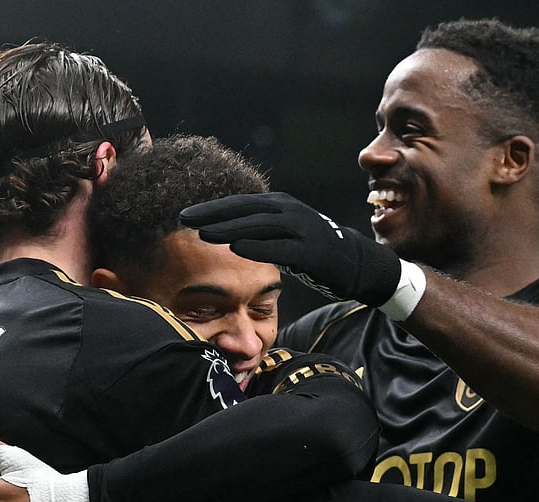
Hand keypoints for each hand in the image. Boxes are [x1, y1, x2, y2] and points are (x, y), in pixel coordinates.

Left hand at [180, 192, 401, 305]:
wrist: (354, 261)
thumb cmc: (312, 249)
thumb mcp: (284, 230)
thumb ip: (259, 227)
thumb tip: (226, 228)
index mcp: (280, 204)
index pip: (239, 202)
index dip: (212, 207)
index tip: (186, 213)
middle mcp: (289, 211)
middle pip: (245, 209)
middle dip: (213, 214)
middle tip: (185, 219)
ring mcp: (301, 229)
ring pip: (259, 226)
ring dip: (229, 228)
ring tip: (203, 234)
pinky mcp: (310, 251)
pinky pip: (280, 247)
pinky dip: (257, 246)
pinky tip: (236, 248)